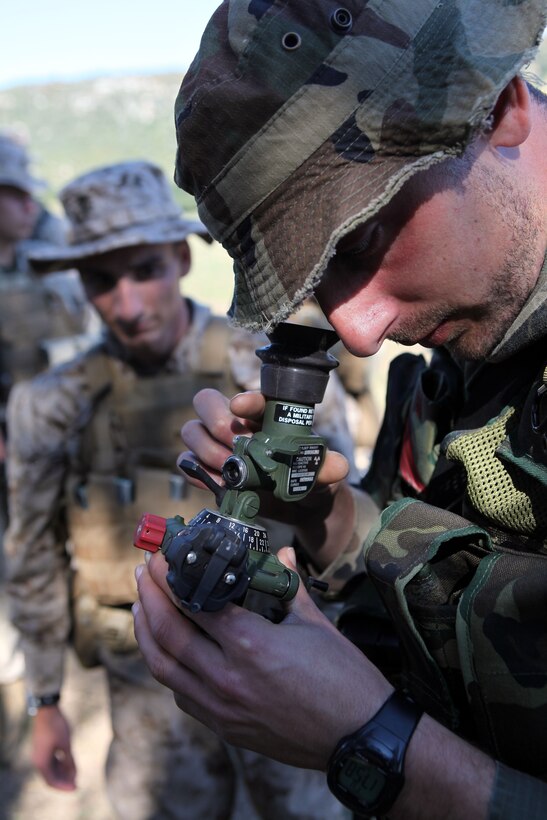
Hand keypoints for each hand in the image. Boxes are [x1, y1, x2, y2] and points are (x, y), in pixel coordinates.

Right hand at [31, 705, 76, 790]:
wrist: (47, 710)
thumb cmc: (56, 726)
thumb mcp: (66, 744)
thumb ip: (70, 760)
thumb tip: (75, 774)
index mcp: (41, 762)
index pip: (52, 782)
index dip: (64, 786)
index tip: (76, 788)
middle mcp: (38, 761)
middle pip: (51, 777)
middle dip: (64, 780)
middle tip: (77, 783)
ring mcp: (39, 754)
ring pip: (51, 769)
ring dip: (63, 772)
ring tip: (76, 773)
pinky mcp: (42, 748)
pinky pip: (51, 761)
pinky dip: (60, 764)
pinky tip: (69, 763)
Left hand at [133, 547, 391, 769]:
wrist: (360, 738)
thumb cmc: (344, 678)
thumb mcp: (315, 625)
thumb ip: (290, 585)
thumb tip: (283, 554)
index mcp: (250, 644)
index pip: (193, 602)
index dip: (170, 575)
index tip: (161, 555)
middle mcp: (227, 677)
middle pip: (167, 632)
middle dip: (149, 596)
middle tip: (143, 571)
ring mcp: (222, 707)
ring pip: (165, 667)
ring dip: (146, 633)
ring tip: (142, 606)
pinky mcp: (225, 728)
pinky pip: (182, 694)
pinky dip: (169, 668)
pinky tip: (169, 650)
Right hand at [181, 389, 353, 564]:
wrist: (298, 507)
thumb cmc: (311, 479)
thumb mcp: (324, 474)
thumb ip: (327, 468)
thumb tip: (337, 467)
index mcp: (268, 415)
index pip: (251, 397)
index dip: (244, 400)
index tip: (240, 407)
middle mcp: (239, 424)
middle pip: (206, 401)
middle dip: (217, 424)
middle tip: (234, 447)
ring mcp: (218, 444)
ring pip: (191, 430)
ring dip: (205, 449)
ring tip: (228, 469)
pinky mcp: (208, 469)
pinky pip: (186, 462)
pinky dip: (195, 471)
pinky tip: (216, 482)